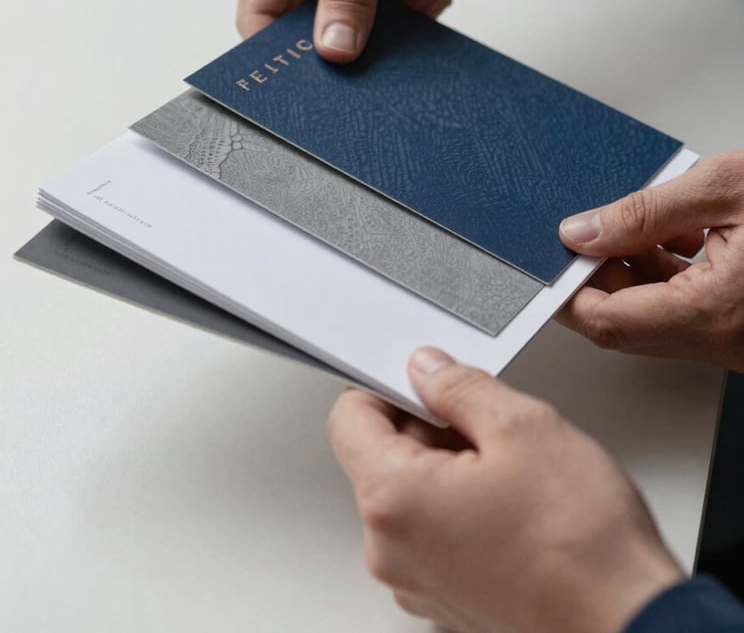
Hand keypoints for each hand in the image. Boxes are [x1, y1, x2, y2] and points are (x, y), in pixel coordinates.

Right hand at [237, 0, 465, 62]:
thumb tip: (333, 50)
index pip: (257, 19)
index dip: (276, 56)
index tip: (310, 82)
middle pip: (299, 34)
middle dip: (334, 52)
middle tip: (367, 66)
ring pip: (342, 31)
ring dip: (380, 37)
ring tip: (414, 25)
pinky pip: (379, 17)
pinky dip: (407, 18)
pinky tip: (432, 0)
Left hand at [328, 348, 681, 632]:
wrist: (629, 621)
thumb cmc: (582, 544)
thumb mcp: (521, 426)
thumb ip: (458, 385)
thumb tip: (427, 369)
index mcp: (393, 501)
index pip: (349, 419)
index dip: (385, 386)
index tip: (421, 379)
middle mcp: (391, 550)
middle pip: (381, 457)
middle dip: (427, 427)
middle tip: (486, 423)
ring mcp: (417, 580)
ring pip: (412, 494)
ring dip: (448, 467)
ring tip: (510, 470)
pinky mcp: (446, 597)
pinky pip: (433, 531)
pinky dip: (460, 506)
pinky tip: (511, 505)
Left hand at [558, 150, 743, 369]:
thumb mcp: (727, 188)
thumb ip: (644, 212)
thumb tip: (582, 231)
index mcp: (715, 312)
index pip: (606, 323)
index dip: (568, 292)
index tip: (551, 262)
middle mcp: (725, 340)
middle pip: (626, 323)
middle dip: (599, 278)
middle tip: (589, 234)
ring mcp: (737, 340)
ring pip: (655, 316)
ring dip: (632, 273)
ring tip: (635, 225)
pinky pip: (686, 310)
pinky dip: (667, 275)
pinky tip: (673, 235)